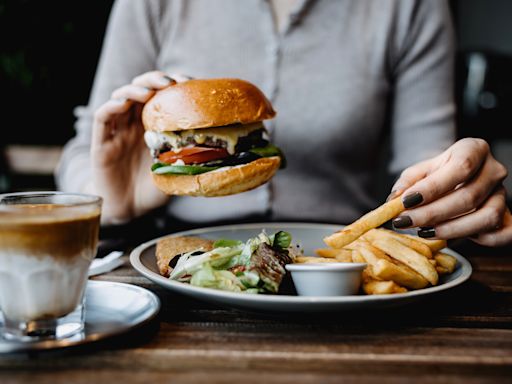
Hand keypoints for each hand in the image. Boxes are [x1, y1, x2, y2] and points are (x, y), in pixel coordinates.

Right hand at [90, 71, 189, 222]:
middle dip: (154, 80)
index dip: (172, 84)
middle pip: (141, 90)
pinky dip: (111, 106)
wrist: (130, 211)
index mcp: (153, 127)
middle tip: (169, 82)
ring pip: (121, 98)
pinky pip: (103, 118)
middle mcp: (135, 124)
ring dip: (134, 90)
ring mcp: (117, 131)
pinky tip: (123, 104)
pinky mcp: (101, 142)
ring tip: (148, 91)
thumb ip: (190, 158)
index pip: (161, 96)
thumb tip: (221, 151)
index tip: (188, 81)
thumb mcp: (176, 170)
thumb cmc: (153, 190)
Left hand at [389, 138, 511, 246]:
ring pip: (485, 217)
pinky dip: (475, 239)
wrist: (459, 182)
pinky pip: (500, 234)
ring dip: (451, 229)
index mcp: (474, 149)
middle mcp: (494, 170)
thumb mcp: (419, 172)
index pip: (460, 167)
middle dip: (432, 214)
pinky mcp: (508, 216)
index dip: (433, 188)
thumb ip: (407, 183)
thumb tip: (394, 199)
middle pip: (469, 196)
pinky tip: (449, 237)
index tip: (406, 201)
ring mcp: (503, 194)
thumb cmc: (438, 175)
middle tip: (405, 222)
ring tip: (423, 231)